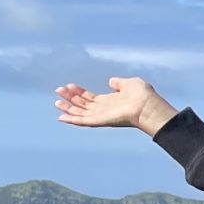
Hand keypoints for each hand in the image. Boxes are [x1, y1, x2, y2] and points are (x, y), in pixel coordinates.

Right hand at [54, 75, 178, 134]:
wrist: (148, 105)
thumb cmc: (143, 95)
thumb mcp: (130, 83)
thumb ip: (119, 83)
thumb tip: (112, 81)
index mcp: (111, 101)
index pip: (91, 98)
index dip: (79, 92)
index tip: (69, 85)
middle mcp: (105, 110)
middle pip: (83, 105)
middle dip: (70, 98)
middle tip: (58, 90)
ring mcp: (102, 116)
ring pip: (81, 113)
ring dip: (68, 107)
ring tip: (56, 102)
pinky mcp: (101, 121)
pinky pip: (83, 121)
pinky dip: (72, 119)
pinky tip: (61, 117)